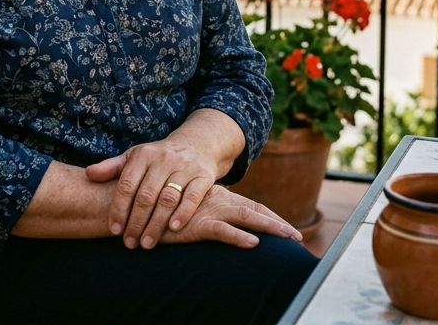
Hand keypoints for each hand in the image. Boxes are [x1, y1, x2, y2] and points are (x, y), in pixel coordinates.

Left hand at [85, 136, 218, 249]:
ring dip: (156, 224)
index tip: (114, 230)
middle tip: (129, 243)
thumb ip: (112, 168)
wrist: (195, 144)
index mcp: (143, 155)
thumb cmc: (158, 157)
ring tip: (146, 243)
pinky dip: (183, 213)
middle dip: (136, 222)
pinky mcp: (203, 176)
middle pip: (146, 195)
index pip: (126, 184)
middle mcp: (163, 159)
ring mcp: (184, 167)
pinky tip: (173, 229)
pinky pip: (192, 197)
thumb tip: (88, 175)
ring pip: (167, 199)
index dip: (119, 208)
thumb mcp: (135, 157)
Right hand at [160, 185, 302, 247]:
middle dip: (277, 224)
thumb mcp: (188, 209)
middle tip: (298, 238)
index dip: (268, 216)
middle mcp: (215, 199)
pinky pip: (222, 231)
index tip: (287, 229)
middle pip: (253, 210)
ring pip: (245, 217)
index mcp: (215, 195)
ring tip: (288, 238)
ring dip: (269, 227)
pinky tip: (253, 244)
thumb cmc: (162, 209)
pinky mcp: (195, 224)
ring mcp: (207, 210)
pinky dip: (238, 237)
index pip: (248, 205)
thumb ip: (203, 209)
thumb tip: (220, 219)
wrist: (139, 204)